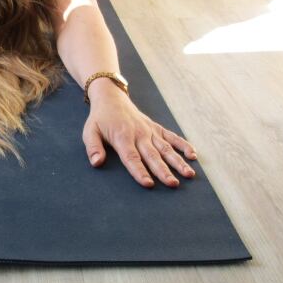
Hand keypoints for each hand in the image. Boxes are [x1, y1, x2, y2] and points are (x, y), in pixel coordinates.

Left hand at [82, 79, 196, 187]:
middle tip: (173, 184)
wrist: (112, 97)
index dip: (140, 171)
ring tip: (189, 174)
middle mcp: (139, 134)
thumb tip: (97, 163)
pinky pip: (172, 137)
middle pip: (153, 156)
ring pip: (166, 148)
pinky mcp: (157, 128)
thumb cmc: (100, 118)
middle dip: (163, 171)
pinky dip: (183, 145)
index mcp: (122, 137)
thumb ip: (93, 148)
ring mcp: (150, 131)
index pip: (132, 157)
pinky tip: (193, 155)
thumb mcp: (90, 131)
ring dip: (178, 161)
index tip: (149, 184)